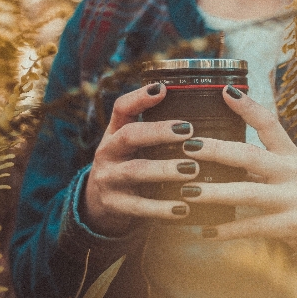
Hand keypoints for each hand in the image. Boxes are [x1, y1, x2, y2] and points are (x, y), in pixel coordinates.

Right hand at [83, 83, 197, 236]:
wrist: (98, 204)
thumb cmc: (128, 164)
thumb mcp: (133, 145)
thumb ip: (154, 130)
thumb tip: (198, 107)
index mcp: (115, 132)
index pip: (121, 108)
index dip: (140, 97)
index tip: (163, 89)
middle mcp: (108, 152)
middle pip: (129, 136)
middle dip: (159, 132)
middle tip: (188, 130)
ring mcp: (108, 178)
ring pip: (135, 171)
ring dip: (165, 170)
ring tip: (192, 169)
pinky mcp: (114, 205)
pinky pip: (138, 207)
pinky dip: (161, 208)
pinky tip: (183, 208)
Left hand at [180, 85, 296, 249]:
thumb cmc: (290, 198)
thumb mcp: (280, 173)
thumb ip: (254, 162)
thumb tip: (208, 149)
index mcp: (289, 155)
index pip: (269, 124)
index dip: (248, 107)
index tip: (225, 92)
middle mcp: (293, 172)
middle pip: (250, 155)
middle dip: (216, 150)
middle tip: (188, 147)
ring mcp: (294, 199)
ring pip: (248, 192)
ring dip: (215, 192)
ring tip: (188, 193)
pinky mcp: (291, 225)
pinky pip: (252, 225)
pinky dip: (227, 229)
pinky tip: (205, 231)